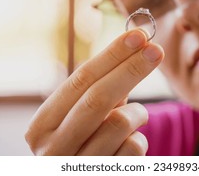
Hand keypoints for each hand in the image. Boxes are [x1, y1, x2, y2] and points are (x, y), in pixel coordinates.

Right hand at [25, 29, 163, 154]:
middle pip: (97, 98)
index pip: (80, 80)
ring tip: (133, 119)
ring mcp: (77, 167)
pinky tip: (126, 146)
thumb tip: (137, 46)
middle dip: (131, 69)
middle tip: (156, 50)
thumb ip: (100, 89)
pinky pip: (134, 147)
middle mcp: (52, 148)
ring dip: (137, 114)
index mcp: (42, 125)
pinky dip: (138, 140)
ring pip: (121, 122)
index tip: (138, 36)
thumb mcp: (82, 117)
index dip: (112, 55)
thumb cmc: (83, 143)